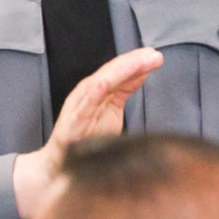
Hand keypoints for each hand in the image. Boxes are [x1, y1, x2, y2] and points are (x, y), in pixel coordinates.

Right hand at [12, 47, 164, 218]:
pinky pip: (84, 103)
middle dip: (132, 62)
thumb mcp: (113, 107)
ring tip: (139, 62)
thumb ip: (126, 88)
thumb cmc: (87, 136)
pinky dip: (94, 90)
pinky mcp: (73, 120)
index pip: (119, 71)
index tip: (156, 56)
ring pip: (100, 81)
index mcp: (98, 90)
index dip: (137, 62)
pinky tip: (106, 81)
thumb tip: (143, 72)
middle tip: (153, 55)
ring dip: (120, 70)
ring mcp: (80, 105)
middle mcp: (88, 93)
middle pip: (112, 72)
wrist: (62, 163)